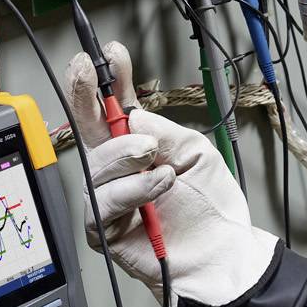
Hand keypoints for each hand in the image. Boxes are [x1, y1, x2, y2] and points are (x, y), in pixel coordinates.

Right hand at [66, 41, 278, 306]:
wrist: (223, 252)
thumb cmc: (210, 208)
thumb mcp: (193, 151)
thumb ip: (160, 129)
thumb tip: (130, 115)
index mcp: (138, 146)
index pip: (114, 108)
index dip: (108, 80)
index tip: (109, 54)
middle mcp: (119, 170)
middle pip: (87, 129)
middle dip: (84, 96)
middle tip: (88, 73)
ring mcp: (109, 198)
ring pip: (94, 166)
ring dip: (124, 155)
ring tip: (154, 156)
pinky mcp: (105, 229)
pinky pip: (103, 202)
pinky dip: (132, 189)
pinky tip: (159, 184)